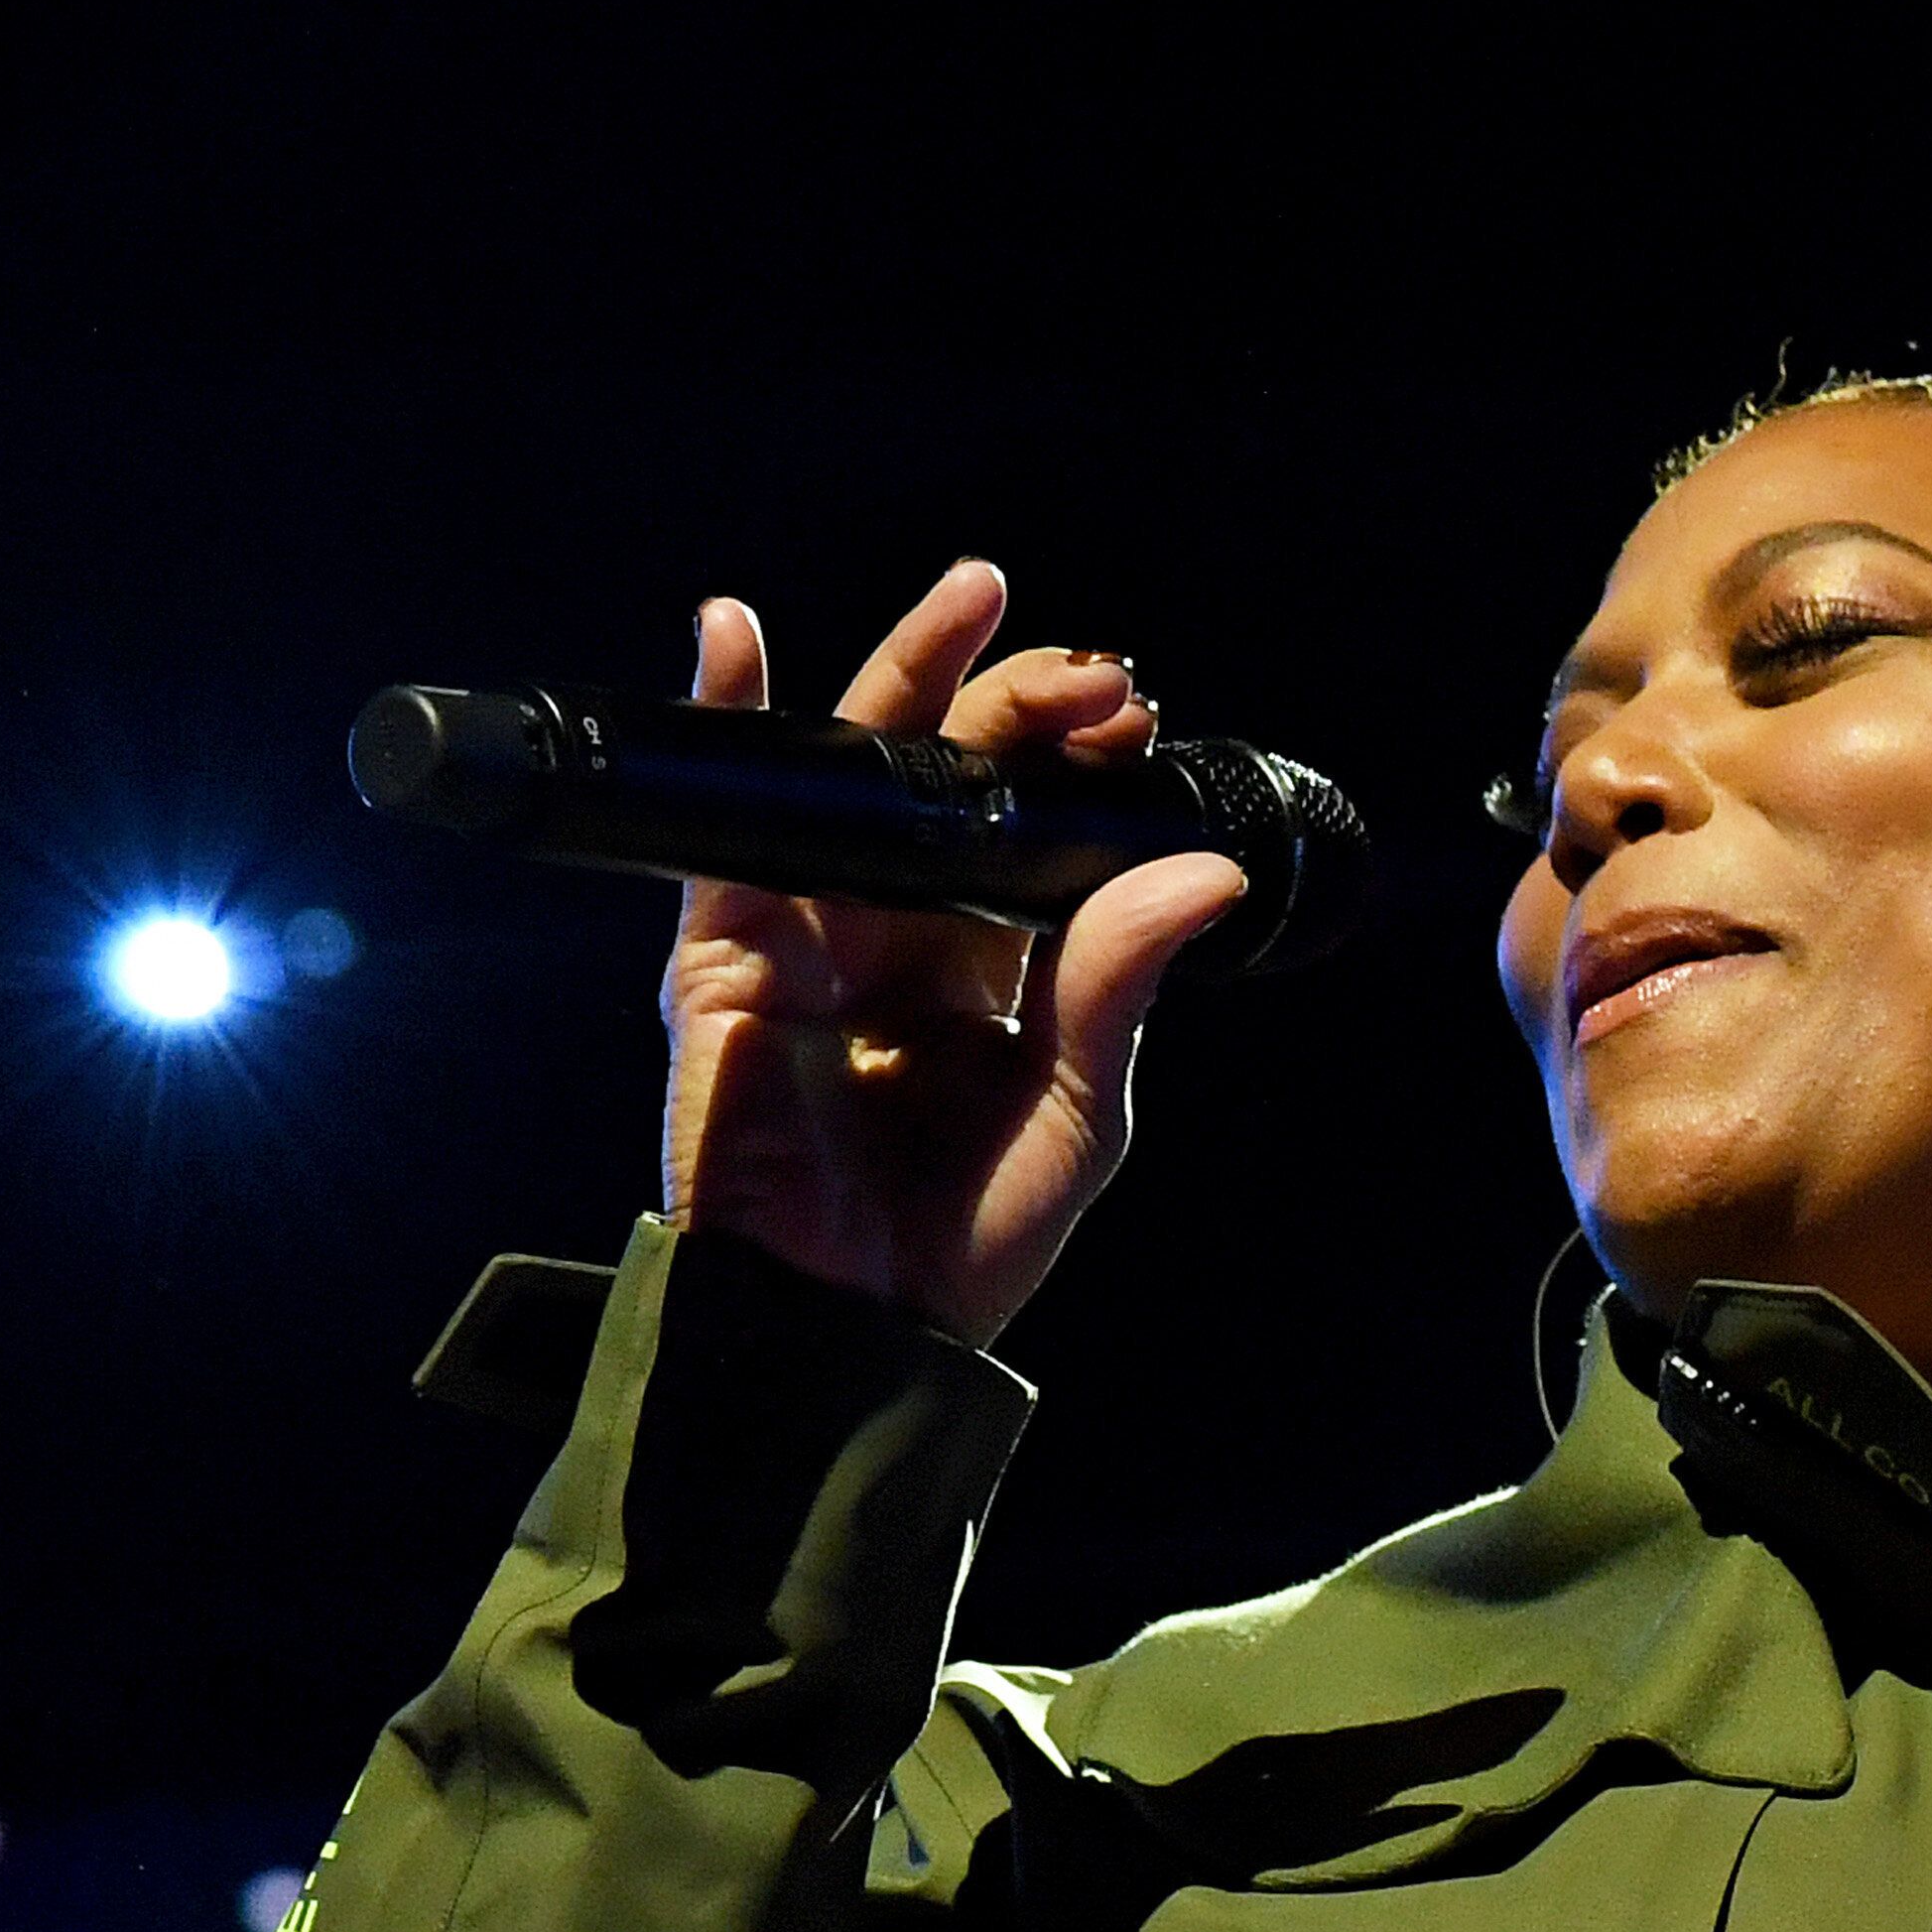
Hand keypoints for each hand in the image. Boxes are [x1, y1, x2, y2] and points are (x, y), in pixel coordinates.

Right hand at [656, 561, 1260, 1343]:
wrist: (853, 1330)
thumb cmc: (962, 1238)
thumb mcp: (1077, 1110)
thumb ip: (1122, 985)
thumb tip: (1206, 871)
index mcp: (992, 960)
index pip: (1035, 821)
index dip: (1077, 758)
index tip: (1132, 713)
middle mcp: (902, 927)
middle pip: (953, 773)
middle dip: (1017, 701)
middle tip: (1087, 674)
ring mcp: (810, 929)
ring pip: (856, 770)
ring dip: (910, 674)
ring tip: (974, 601)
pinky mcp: (725, 953)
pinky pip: (726, 825)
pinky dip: (729, 719)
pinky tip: (737, 634)